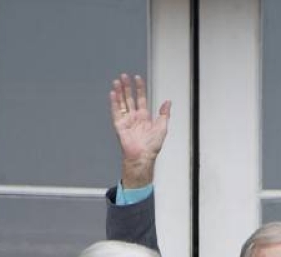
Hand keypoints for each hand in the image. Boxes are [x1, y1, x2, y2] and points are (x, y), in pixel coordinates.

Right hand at [109, 73, 170, 188]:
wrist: (143, 156)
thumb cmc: (152, 146)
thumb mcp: (162, 127)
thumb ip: (164, 113)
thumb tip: (167, 101)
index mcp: (144, 116)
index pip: (141, 98)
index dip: (139, 88)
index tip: (138, 78)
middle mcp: (134, 117)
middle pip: (129, 98)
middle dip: (127, 87)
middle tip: (124, 76)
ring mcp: (126, 120)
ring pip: (122, 103)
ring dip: (119, 92)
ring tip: (116, 81)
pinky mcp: (119, 125)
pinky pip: (116, 112)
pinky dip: (114, 103)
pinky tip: (113, 94)